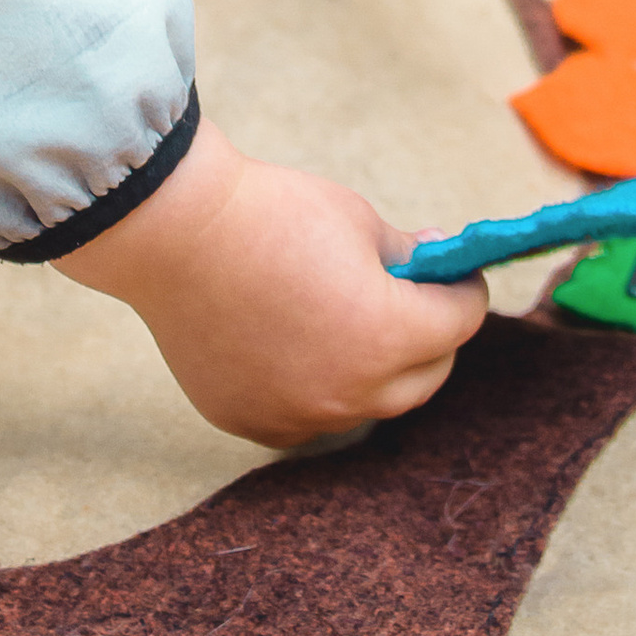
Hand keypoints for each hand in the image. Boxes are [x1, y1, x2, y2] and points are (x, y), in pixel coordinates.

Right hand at [56, 121, 485, 447]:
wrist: (173, 231)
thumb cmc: (271, 214)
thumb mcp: (357, 220)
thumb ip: (408, 257)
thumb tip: (437, 268)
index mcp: (388, 336)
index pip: (460, 323)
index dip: (462, 291)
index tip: (453, 274)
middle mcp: (350, 392)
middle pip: (424, 379)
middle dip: (430, 339)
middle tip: (414, 302)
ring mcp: (298, 415)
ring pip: (364, 404)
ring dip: (371, 370)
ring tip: (345, 322)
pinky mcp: (252, 421)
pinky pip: (305, 415)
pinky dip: (315, 386)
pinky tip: (293, 345)